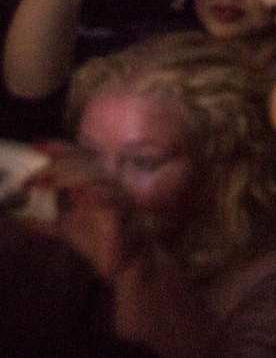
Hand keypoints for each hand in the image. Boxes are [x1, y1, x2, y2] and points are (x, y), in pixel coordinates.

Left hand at [28, 143, 145, 278]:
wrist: (124, 264)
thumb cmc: (99, 241)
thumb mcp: (65, 229)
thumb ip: (43, 222)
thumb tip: (15, 217)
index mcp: (94, 184)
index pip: (77, 157)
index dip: (58, 148)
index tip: (35, 144)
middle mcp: (108, 184)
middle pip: (84, 162)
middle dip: (55, 167)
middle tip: (30, 179)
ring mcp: (119, 196)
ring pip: (97, 176)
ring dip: (71, 178)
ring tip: (47, 184)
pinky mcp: (126, 214)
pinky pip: (113, 200)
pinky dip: (97, 196)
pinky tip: (80, 196)